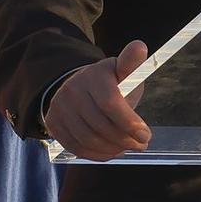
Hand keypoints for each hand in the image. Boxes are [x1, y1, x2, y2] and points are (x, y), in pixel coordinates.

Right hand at [44, 41, 151, 160]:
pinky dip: (99, 155)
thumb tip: (140, 46)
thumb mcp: (122, 72)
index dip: (129, 123)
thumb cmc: (109, 83)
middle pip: (100, 126)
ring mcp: (60, 108)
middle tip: (141, 144)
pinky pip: (77, 148)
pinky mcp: (54, 124)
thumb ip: (131, 63)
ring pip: (89, 140)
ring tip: (128, 147)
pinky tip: (112, 151)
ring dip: (114, 149)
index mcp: (93, 76)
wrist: (78, 88)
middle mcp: (72, 90)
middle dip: (125, 140)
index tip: (146, 135)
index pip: (110, 103)